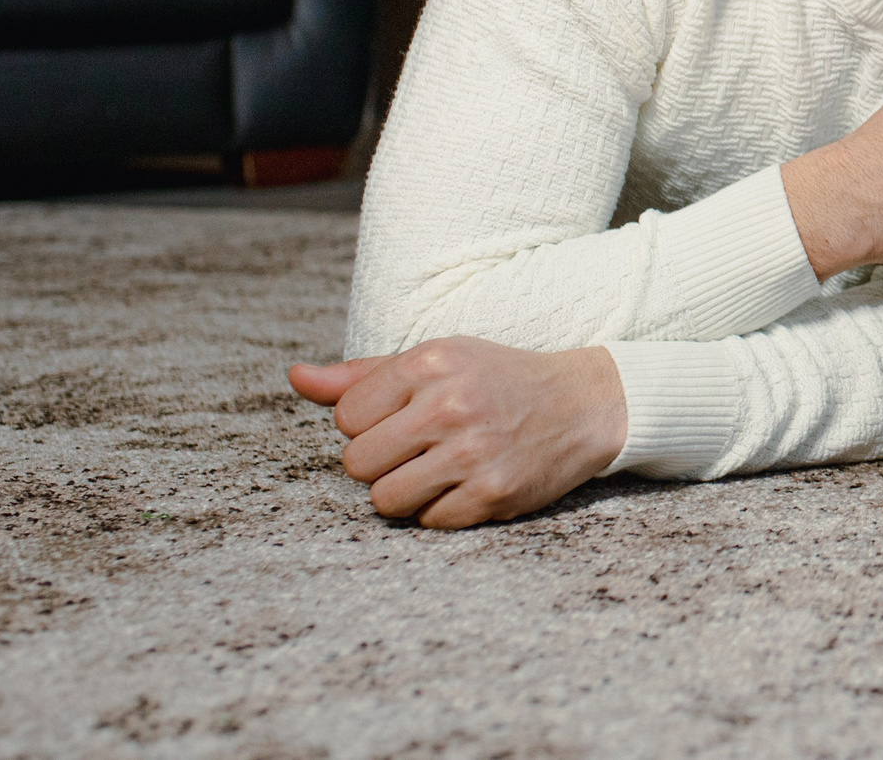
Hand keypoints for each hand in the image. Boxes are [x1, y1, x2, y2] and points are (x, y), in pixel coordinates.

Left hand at [287, 338, 626, 529]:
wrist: (586, 403)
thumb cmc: (499, 379)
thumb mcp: (438, 360)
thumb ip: (363, 375)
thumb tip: (296, 377)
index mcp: (430, 363)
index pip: (347, 417)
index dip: (369, 425)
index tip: (404, 420)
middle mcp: (449, 405)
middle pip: (358, 463)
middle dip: (383, 462)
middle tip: (422, 449)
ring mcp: (472, 452)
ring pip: (385, 499)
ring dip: (406, 492)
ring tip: (439, 471)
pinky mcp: (492, 494)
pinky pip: (428, 522)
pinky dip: (441, 511)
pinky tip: (467, 484)